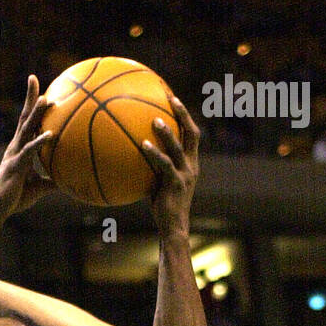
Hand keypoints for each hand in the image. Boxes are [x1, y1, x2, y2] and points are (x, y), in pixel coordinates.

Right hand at [0, 77, 56, 221]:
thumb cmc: (16, 198)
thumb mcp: (39, 187)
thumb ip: (52, 181)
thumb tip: (68, 181)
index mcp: (20, 148)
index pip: (27, 122)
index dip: (31, 105)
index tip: (39, 89)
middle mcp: (16, 147)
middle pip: (24, 117)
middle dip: (30, 97)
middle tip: (34, 78)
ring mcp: (15, 155)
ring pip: (26, 129)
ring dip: (36, 113)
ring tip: (45, 98)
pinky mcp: (16, 166)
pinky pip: (30, 151)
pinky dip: (40, 142)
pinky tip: (51, 134)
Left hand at [140, 95, 200, 237]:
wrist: (174, 226)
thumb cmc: (164, 206)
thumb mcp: (160, 182)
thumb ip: (154, 167)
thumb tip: (133, 154)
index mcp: (191, 163)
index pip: (192, 134)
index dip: (185, 116)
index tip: (174, 99)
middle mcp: (192, 165)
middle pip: (191, 133)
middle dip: (182, 114)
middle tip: (170, 98)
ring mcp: (185, 174)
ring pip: (179, 147)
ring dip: (167, 133)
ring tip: (154, 120)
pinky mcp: (176, 184)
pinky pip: (165, 165)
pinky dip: (154, 153)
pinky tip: (142, 145)